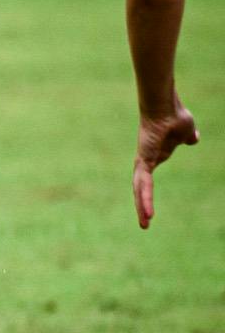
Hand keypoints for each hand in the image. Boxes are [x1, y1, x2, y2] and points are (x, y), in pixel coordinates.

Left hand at [133, 99, 198, 228]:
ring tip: (145, 223)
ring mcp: (143, 161)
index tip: (149, 210)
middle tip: (144, 225)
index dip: (147, 195)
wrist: (167, 107)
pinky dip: (145, 196)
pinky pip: (144, 183)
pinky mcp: (144, 161)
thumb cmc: (174, 117)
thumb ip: (186, 138)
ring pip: (141, 189)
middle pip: (141, 188)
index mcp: (153, 158)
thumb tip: (192, 139)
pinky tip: (146, 209)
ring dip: (142, 206)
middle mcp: (144, 162)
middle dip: (142, 206)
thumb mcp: (185, 132)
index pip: (147, 182)